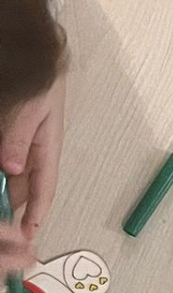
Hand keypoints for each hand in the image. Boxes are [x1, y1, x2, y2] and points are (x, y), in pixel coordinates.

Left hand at [0, 76, 64, 271]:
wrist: (39, 56)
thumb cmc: (43, 80)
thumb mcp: (30, 108)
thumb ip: (18, 138)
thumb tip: (12, 168)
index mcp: (48, 149)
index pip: (44, 189)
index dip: (37, 214)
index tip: (29, 235)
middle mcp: (36, 152)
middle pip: (25, 188)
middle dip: (16, 209)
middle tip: (6, 226)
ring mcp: (24, 145)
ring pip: (13, 177)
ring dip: (6, 192)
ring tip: (1, 209)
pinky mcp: (12, 138)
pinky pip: (7, 163)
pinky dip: (2, 177)